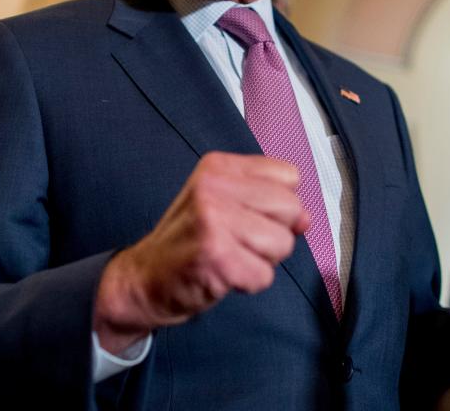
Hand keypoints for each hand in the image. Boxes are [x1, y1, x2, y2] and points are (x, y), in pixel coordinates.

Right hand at [93, 151, 308, 353]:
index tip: (249, 216)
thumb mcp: (224, 205)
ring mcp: (213, 219)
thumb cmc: (187, 242)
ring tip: (229, 256)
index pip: (289, 176)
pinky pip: (265, 275)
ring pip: (282, 243)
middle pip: (291, 208)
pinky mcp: (216, 256)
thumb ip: (267, 203)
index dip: (278, 204)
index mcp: (218, 167)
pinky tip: (222, 274)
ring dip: (261, 260)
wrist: (143, 279)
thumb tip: (306, 218)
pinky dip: (248, 283)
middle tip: (238, 241)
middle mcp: (214, 186)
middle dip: (274, 234)